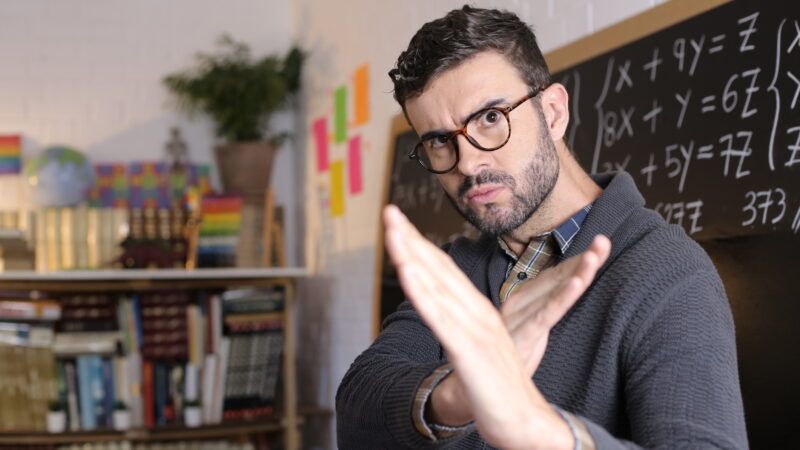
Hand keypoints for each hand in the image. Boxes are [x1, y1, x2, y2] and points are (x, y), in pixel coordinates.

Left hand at [383, 205, 572, 448]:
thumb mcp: (475, 350)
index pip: (444, 271)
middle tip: (389, 212)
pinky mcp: (468, 352)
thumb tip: (440, 316)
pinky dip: (420, 292)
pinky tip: (406, 272)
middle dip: (411, 239)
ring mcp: (473, 330)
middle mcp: (477, 313)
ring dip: (411, 255)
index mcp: (478, 312)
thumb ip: (460, 329)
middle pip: (438, 269)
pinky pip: (439, 317)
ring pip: (436, 285)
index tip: (399, 224)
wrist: (526, 423)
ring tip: (392, 230)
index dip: (420, 245)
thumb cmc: (499, 390)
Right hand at [502, 235, 610, 375]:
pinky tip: (577, 284)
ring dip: (577, 271)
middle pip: (558, 277)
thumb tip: (563, 292)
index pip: (555, 275)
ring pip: (555, 291)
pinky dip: (563, 297)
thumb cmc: (508, 354)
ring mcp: (521, 316)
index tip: (601, 245)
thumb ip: (542, 309)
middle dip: (584, 259)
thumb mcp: (527, 328)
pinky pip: (548, 313)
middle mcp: (519, 301)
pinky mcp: (525, 334)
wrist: (479, 380)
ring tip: (595, 255)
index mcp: (521, 298)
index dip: (578, 260)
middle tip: (604, 241)